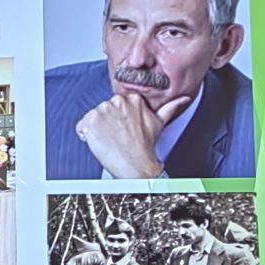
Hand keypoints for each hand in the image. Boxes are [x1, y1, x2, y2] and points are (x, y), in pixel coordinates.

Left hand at [75, 93, 191, 178]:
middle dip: (107, 123)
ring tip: (111, 140)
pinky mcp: (90, 121)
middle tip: (118, 136)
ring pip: (92, 118)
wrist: (135, 165)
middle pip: (103, 110)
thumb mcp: (159, 123)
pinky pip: (81, 127)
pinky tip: (100, 142)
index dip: (118, 118)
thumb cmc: (145, 146)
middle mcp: (117, 101)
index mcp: (132, 99)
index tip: (124, 127)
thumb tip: (184, 99)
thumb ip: (169, 108)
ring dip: (97, 129)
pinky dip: (86, 135)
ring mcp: (102, 110)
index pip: (116, 104)